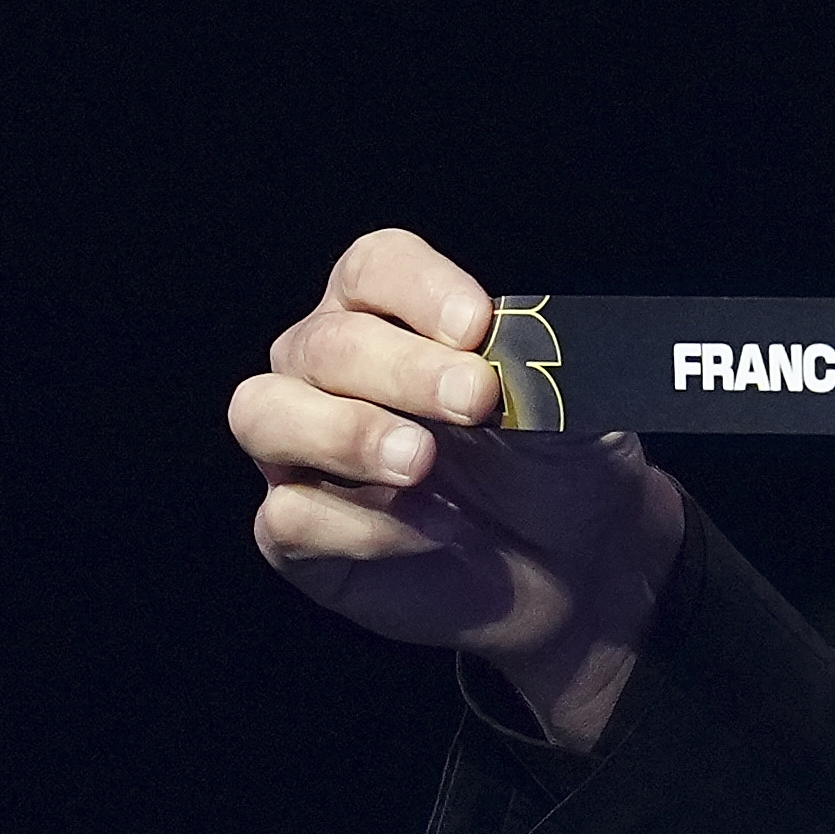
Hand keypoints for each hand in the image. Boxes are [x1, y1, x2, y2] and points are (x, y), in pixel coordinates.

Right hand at [230, 228, 684, 748]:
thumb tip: (517, 344)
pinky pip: (292, 514)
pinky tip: (431, 534)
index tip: (476, 327)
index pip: (376, 269)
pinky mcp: (295, 529)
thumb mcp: (569, 402)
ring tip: (419, 462)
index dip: (418, 289)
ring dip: (345, 434)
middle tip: (474, 401)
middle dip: (401, 370)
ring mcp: (300, 448)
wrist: (569, 564)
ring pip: (264, 413)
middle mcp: (327, 369)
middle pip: (327, 343)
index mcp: (393, 313)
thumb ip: (540, 365)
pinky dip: (363, 526)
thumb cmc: (556, 458)